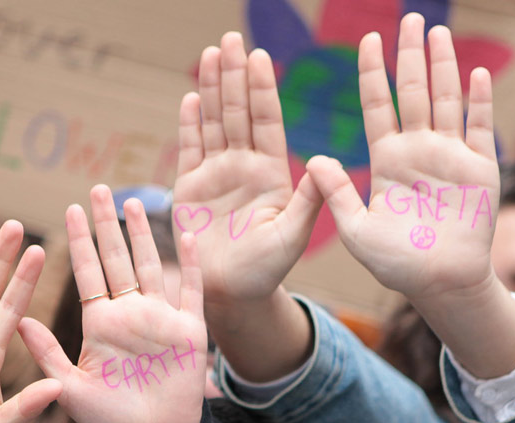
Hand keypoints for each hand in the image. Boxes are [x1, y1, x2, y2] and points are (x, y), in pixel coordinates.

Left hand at [20, 186, 206, 422]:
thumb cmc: (110, 421)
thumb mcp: (72, 390)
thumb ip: (48, 355)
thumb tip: (19, 320)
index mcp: (101, 325)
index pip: (88, 274)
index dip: (80, 242)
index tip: (70, 210)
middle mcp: (130, 314)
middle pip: (117, 259)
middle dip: (107, 225)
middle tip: (98, 189)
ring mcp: (161, 319)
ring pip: (150, 265)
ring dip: (142, 234)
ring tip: (133, 203)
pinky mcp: (190, 330)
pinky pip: (191, 288)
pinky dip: (189, 262)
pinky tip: (185, 234)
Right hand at [173, 32, 321, 304]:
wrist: (231, 293)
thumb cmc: (267, 269)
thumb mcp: (293, 234)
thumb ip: (309, 199)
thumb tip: (325, 161)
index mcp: (271, 173)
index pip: (266, 121)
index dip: (262, 88)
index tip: (261, 56)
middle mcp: (244, 166)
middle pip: (238, 112)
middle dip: (235, 75)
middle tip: (231, 37)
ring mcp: (216, 175)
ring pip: (214, 122)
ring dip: (213, 88)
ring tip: (212, 53)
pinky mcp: (190, 188)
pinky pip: (190, 149)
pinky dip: (190, 123)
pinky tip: (192, 97)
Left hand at [306, 14, 500, 304]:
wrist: (440, 283)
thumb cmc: (395, 263)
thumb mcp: (356, 230)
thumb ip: (336, 194)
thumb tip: (310, 158)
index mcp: (387, 159)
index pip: (377, 105)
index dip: (372, 73)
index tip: (367, 40)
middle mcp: (418, 150)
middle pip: (412, 92)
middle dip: (410, 56)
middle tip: (409, 18)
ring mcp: (451, 156)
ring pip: (446, 100)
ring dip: (442, 67)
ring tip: (436, 33)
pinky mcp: (481, 168)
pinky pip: (480, 127)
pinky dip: (478, 101)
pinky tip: (475, 73)